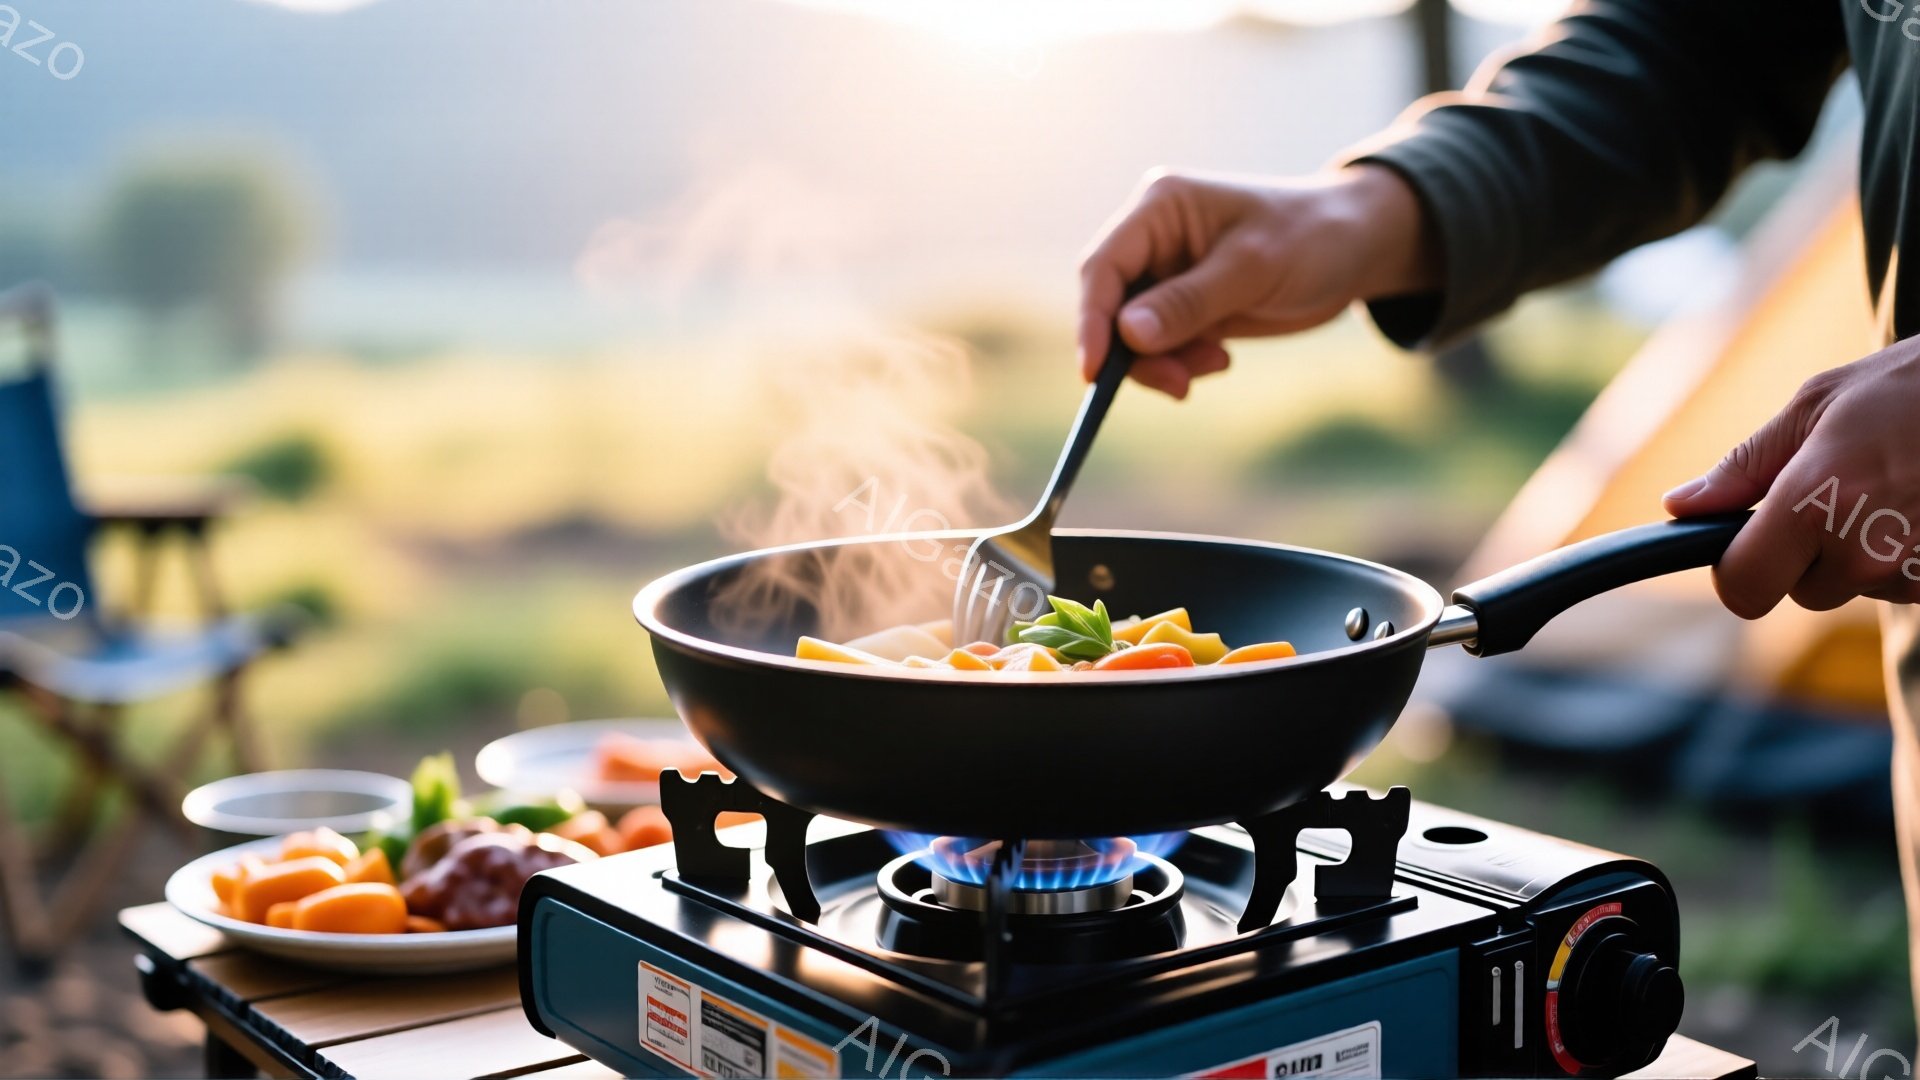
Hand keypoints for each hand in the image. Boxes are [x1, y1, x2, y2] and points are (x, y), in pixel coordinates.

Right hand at [1077, 165, 1438, 398]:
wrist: (1358, 248)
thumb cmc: (1313, 238)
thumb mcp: (1253, 269)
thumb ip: (1189, 301)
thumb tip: (1127, 334)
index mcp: (1160, 207)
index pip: (1104, 266)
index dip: (1093, 319)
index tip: (1095, 372)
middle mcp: (1155, 239)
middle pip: (1112, 306)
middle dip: (1136, 351)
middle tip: (1177, 385)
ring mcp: (1169, 273)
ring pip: (1134, 334)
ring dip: (1165, 362)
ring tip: (1216, 364)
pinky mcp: (1186, 304)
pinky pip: (1162, 345)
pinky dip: (1182, 362)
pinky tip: (1220, 358)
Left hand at [1663, 336, 1919, 615]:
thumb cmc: (1908, 386)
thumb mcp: (1815, 406)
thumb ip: (1744, 466)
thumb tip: (1681, 506)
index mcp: (1815, 501)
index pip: (1744, 587)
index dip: (1736, 570)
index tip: (1743, 546)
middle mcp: (1865, 548)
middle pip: (1803, 591)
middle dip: (1807, 553)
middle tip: (1840, 491)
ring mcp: (1914, 570)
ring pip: (1857, 587)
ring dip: (1862, 551)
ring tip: (1893, 487)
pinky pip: (1903, 583)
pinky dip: (1905, 553)